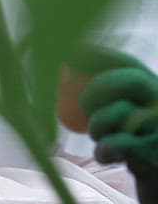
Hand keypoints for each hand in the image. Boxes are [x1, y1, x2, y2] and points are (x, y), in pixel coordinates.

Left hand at [76, 49, 157, 202]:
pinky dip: (103, 149)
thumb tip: (62, 68)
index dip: (98, 56)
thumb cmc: (134, 147)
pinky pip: (120, 143)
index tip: (68, 56)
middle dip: (101, 85)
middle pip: (133, 80)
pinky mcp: (156, 154)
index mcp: (156, 90)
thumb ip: (103, 96)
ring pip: (124, 111)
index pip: (129, 63)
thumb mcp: (124, 117)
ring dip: (99, 123)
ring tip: (98, 136)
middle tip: (83, 102)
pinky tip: (105, 154)